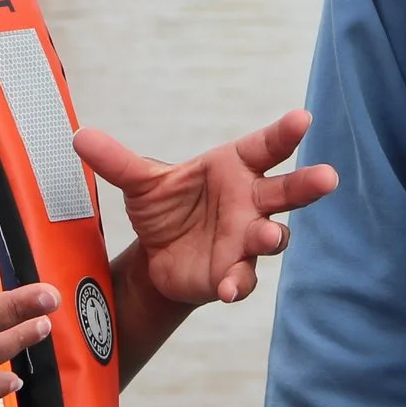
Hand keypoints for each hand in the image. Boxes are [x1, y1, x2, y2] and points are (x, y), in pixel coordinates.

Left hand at [74, 110, 338, 305]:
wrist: (158, 257)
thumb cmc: (166, 208)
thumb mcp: (141, 183)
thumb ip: (117, 161)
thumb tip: (78, 135)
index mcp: (235, 167)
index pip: (266, 146)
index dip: (285, 133)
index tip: (303, 119)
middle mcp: (250, 201)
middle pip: (287, 191)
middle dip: (308, 184)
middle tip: (327, 178)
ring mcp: (246, 239)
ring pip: (272, 236)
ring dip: (272, 236)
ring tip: (266, 235)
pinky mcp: (233, 272)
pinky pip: (242, 278)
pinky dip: (237, 283)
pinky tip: (228, 288)